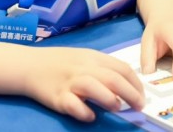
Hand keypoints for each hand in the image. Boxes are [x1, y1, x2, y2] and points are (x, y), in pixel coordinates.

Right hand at [25, 46, 144, 121]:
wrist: (31, 65)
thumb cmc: (61, 63)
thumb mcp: (84, 58)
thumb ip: (103, 69)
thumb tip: (127, 86)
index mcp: (92, 57)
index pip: (121, 68)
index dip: (135, 83)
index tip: (142, 95)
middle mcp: (83, 68)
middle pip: (112, 78)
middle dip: (130, 93)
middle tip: (139, 106)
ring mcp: (70, 82)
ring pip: (94, 87)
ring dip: (109, 99)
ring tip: (117, 107)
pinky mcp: (58, 97)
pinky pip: (73, 105)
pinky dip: (84, 112)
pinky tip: (90, 116)